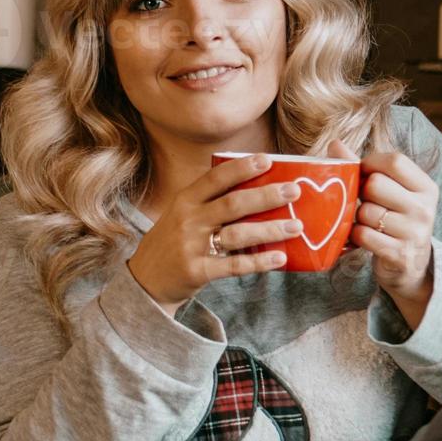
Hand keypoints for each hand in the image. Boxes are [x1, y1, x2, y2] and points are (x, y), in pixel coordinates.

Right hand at [126, 153, 305, 312]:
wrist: (145, 280)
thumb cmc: (173, 242)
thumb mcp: (183, 214)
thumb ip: (211, 201)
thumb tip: (258, 189)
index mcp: (186, 200)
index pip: (216, 178)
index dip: (242, 168)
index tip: (268, 160)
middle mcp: (188, 219)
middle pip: (233, 203)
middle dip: (266, 195)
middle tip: (294, 191)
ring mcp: (192, 246)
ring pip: (237, 234)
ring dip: (270, 229)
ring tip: (296, 226)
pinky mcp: (197, 271)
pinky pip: (234, 266)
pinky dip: (259, 262)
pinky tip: (279, 258)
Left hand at [328, 139, 436, 326]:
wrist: (410, 267)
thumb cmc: (394, 221)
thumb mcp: (390, 192)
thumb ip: (362, 166)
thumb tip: (334, 143)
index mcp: (426, 187)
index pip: (395, 161)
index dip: (371, 163)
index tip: (364, 173)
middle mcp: (425, 208)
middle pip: (376, 184)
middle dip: (362, 194)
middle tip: (366, 203)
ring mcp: (414, 233)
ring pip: (366, 211)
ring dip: (358, 218)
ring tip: (367, 223)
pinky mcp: (399, 254)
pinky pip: (363, 235)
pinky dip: (356, 236)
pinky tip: (363, 238)